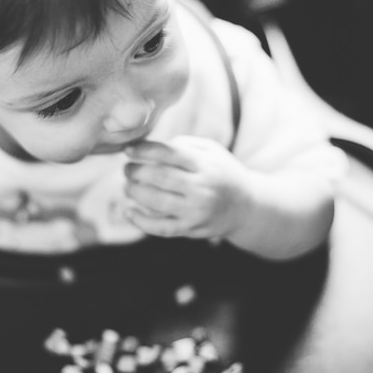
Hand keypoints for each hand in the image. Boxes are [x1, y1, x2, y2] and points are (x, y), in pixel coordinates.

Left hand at [123, 136, 250, 238]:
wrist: (245, 207)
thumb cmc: (222, 173)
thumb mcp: (212, 150)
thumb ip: (184, 144)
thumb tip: (148, 146)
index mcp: (206, 164)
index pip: (170, 153)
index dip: (145, 151)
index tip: (128, 150)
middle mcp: (202, 188)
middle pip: (160, 177)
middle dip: (136, 172)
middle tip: (126, 169)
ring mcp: (196, 211)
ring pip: (157, 202)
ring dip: (135, 193)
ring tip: (127, 186)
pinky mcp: (191, 229)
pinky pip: (161, 228)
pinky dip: (140, 221)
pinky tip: (128, 211)